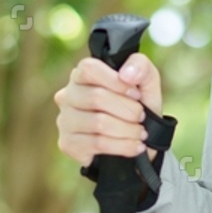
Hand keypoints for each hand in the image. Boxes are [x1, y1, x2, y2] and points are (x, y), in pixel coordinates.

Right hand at [54, 53, 163, 168]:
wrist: (138, 140)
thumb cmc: (137, 106)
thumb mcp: (146, 82)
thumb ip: (140, 66)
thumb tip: (126, 74)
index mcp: (82, 75)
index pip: (89, 69)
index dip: (116, 82)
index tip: (136, 94)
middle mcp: (68, 95)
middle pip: (96, 97)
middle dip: (128, 109)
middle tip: (141, 116)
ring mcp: (65, 120)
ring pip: (99, 123)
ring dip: (128, 130)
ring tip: (140, 133)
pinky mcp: (68, 143)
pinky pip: (98, 144)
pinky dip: (123, 145)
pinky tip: (134, 146)